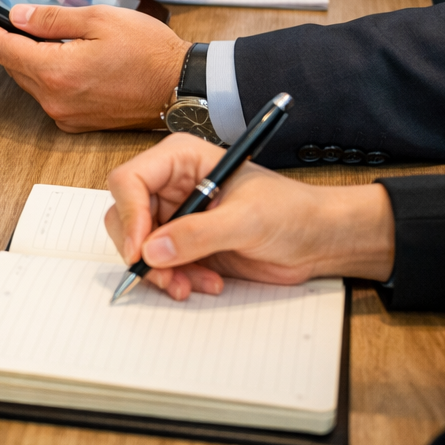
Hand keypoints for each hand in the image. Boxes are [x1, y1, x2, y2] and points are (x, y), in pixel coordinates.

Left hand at [0, 3, 187, 130]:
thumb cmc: (149, 52)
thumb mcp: (99, 20)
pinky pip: (45, 94)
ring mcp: (64, 114)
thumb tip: (16, 16)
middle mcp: (54, 99)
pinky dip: (41, 74)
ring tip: (22, 33)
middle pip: (11, 65)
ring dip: (21, 57)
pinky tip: (49, 56)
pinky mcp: (76, 121)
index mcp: (56, 71)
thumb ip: (52, 19)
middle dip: (0, 40)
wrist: (182, 87)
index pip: (2, 47)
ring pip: (27, 80)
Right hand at [103, 134, 395, 299]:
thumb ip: (199, 233)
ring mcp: (175, 215)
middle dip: (142, 250)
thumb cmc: (292, 212)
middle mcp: (170, 184)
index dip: (129, 215)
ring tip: (191, 285)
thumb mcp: (247, 220)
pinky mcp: (183, 242)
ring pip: (138, 244)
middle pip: (125, 215)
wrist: (319, 240)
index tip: (141, 250)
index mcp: (180, 160)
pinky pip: (158, 263)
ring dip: (160, 271)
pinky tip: (206, 282)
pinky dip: (175, 279)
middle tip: (165, 277)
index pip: (129, 180)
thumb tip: (152, 250)